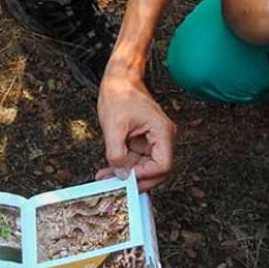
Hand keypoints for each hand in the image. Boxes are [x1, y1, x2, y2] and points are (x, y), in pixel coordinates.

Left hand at [96, 72, 176, 190]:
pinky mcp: (143, 142)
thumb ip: (116, 153)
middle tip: (116, 186)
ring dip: (127, 175)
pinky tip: (108, 171)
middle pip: (157, 171)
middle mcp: (163, 138)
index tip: (125, 178)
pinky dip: (123, 167)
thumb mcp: (113, 126)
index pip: (162, 166)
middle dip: (136, 180)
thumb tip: (121, 174)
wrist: (119, 80)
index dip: (145, 175)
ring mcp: (154, 141)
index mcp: (163, 132)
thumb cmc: (120, 95)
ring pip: (145, 168)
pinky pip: (137, 161)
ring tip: (105, 178)